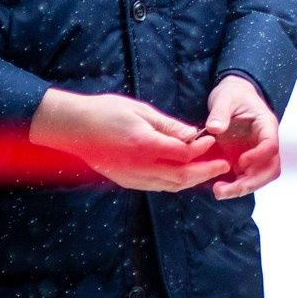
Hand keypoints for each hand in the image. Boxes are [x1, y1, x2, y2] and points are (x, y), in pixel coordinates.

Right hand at [29, 89, 228, 191]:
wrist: (72, 127)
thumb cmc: (106, 111)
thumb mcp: (141, 111)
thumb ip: (168, 126)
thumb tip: (192, 134)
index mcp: (143, 145)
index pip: (182, 154)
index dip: (201, 150)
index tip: (211, 140)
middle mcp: (138, 166)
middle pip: (180, 177)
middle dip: (205, 172)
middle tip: (223, 165)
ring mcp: (131, 177)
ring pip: (169, 186)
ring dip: (192, 180)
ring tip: (208, 171)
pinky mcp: (125, 181)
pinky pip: (156, 186)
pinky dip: (174, 182)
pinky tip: (184, 173)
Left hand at [204, 74, 281, 199]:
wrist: (232, 95)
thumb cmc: (233, 94)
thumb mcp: (224, 98)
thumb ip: (220, 113)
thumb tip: (215, 128)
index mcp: (266, 125)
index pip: (271, 145)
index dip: (258, 157)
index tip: (240, 162)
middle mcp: (265, 142)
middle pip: (270, 168)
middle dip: (251, 182)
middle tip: (226, 190)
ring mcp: (256, 153)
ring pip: (260, 177)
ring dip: (242, 188)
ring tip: (219, 192)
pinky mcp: (245, 159)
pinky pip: (246, 177)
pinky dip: (235, 186)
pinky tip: (219, 187)